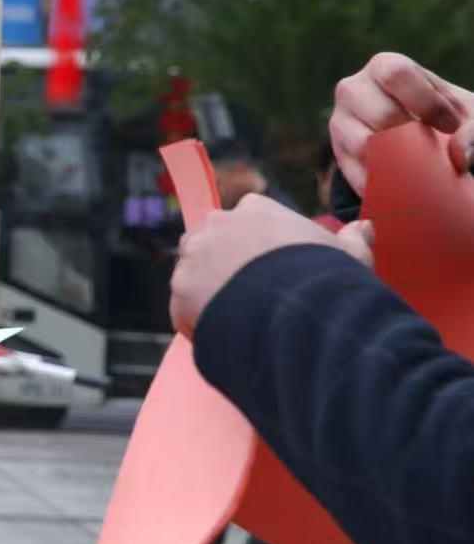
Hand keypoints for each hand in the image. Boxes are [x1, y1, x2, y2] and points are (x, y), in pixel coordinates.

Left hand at [170, 195, 362, 336]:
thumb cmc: (325, 279)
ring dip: (207, 290)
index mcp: (255, 210)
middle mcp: (217, 226)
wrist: (294, 312)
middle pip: (210, 241)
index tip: (265, 260)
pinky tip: (224, 333)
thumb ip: (353, 239)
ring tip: (238, 315)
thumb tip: (364, 227)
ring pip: (192, 272)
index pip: (246, 214)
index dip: (254, 240)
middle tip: (247, 291)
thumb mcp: (350, 256)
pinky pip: (183, 307)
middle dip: (222, 261)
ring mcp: (193, 258)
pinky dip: (198, 320)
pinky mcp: (179, 292)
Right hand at [331, 52, 473, 194]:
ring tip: (419, 168)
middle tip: (435, 150)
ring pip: (363, 145)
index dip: (426, 101)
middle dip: (414, 137)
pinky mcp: (338, 154)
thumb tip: (457, 155)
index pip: (396, 74)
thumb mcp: (466, 115)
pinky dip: (384, 184)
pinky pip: (357, 174)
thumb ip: (473, 129)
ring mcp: (339, 122)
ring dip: (397, 161)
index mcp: (384, 67)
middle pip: (381, 114)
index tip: (450, 126)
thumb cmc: (445, 116)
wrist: (417, 136)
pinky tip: (405, 186)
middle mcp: (352, 89)